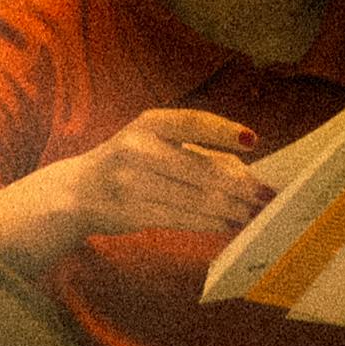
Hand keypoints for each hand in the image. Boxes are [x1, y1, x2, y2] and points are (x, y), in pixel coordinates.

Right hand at [74, 105, 267, 244]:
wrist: (77, 191)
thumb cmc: (128, 162)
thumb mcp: (153, 143)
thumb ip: (195, 152)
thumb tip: (245, 174)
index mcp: (147, 123)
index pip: (192, 121)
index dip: (223, 131)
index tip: (254, 140)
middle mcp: (137, 149)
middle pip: (202, 170)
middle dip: (240, 187)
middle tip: (267, 196)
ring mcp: (132, 183)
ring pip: (196, 200)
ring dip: (232, 209)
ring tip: (254, 214)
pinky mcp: (132, 213)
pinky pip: (183, 220)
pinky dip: (211, 223)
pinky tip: (229, 224)